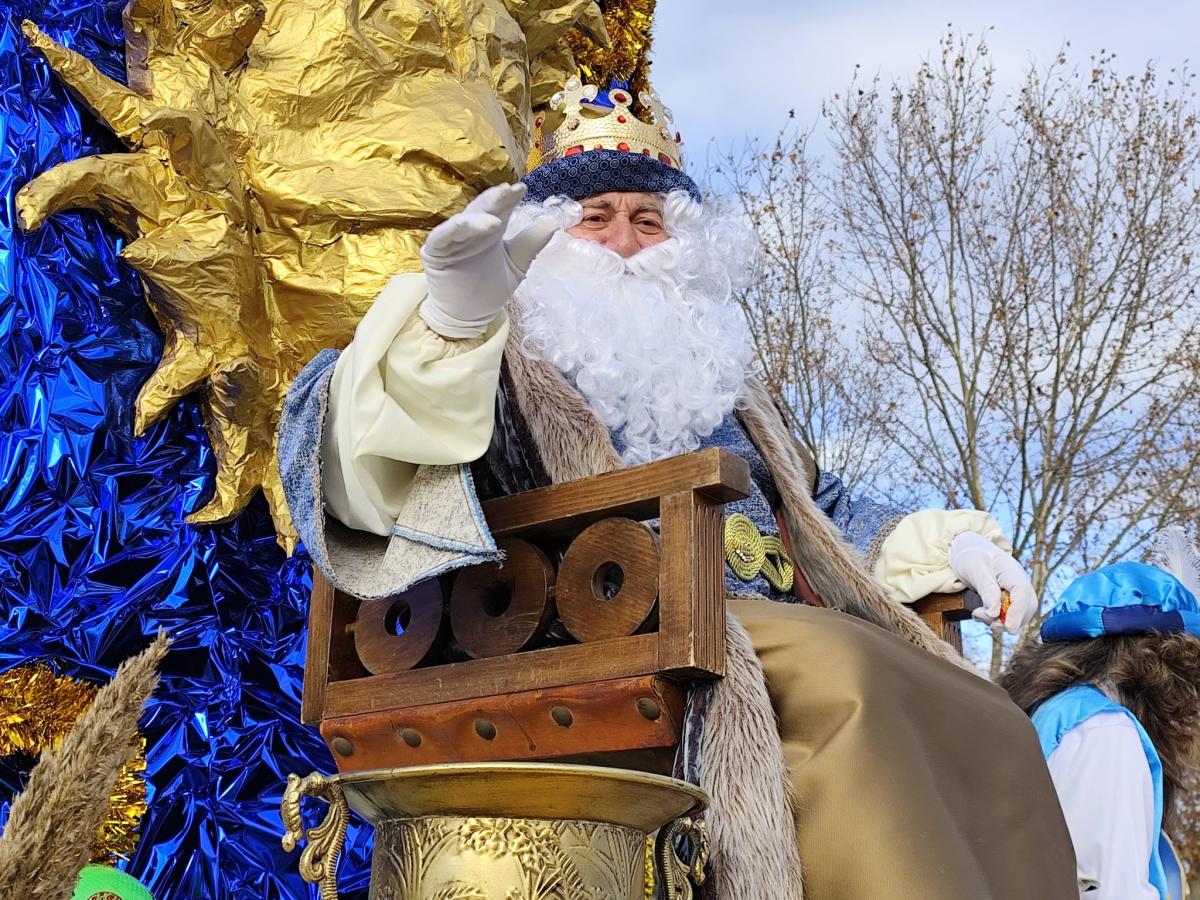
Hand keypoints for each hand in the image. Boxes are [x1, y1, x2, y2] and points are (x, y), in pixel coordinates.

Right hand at [418, 182, 558, 337]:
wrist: (467, 318)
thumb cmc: (489, 290)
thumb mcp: (517, 265)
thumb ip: (531, 244)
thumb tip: (553, 221)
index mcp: (491, 231)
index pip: (501, 209)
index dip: (509, 199)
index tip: (521, 189)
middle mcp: (472, 231)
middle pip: (483, 209)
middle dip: (496, 199)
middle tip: (508, 190)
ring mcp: (452, 239)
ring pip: (465, 220)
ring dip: (480, 214)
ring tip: (496, 216)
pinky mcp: (435, 251)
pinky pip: (443, 235)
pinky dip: (457, 228)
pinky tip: (470, 224)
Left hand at [948, 531, 1036, 635]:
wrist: (969, 551)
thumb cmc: (972, 556)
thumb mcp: (975, 567)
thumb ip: (986, 589)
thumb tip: (994, 613)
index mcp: (1013, 572)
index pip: (1023, 594)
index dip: (1017, 613)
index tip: (1008, 628)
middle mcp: (1020, 584)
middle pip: (1025, 609)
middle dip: (1007, 621)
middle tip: (981, 616)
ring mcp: (1016, 594)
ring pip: (1018, 617)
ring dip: (999, 622)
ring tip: (977, 612)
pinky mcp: (1009, 602)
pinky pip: (1008, 617)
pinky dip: (995, 620)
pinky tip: (980, 613)